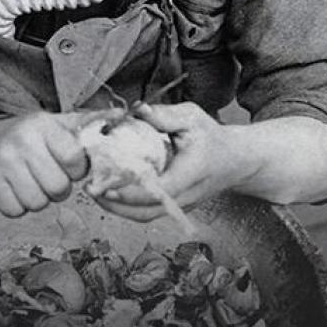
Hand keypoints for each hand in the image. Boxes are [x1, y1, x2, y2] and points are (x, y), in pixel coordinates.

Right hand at [0, 112, 88, 217]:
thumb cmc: (19, 138)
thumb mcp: (51, 124)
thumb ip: (85, 123)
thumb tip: (120, 115)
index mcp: (42, 125)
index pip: (76, 158)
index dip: (74, 170)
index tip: (63, 166)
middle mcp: (21, 140)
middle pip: (58, 187)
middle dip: (55, 190)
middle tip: (43, 178)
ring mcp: (1, 161)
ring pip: (37, 202)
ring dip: (35, 199)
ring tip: (26, 183)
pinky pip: (15, 210)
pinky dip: (16, 206)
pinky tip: (10, 190)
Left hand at [96, 102, 256, 221]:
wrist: (236, 161)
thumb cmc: (212, 138)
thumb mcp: (193, 118)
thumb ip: (165, 115)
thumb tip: (138, 109)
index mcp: (191, 173)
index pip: (158, 190)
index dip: (130, 191)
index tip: (105, 186)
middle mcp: (185, 195)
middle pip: (146, 212)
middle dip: (114, 204)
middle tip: (90, 189)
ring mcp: (179, 205)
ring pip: (144, 216)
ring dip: (116, 208)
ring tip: (93, 192)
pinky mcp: (173, 207)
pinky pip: (146, 213)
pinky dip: (125, 207)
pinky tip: (108, 193)